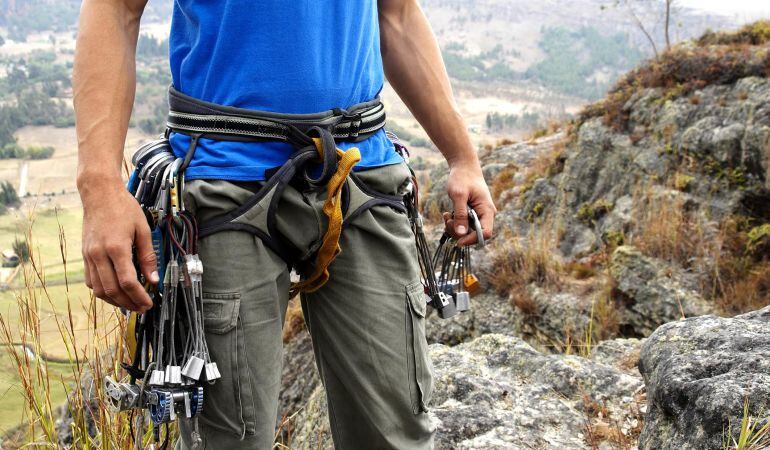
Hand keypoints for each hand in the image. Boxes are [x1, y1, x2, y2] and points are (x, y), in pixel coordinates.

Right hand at [80, 178, 156, 311]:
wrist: (99, 194)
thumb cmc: (124, 208)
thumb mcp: (143, 230)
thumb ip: (148, 256)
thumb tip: (154, 280)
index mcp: (116, 248)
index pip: (127, 282)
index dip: (139, 296)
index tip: (149, 303)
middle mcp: (99, 254)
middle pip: (112, 290)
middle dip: (128, 303)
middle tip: (142, 308)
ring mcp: (89, 256)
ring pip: (99, 289)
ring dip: (115, 301)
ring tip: (130, 304)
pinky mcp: (84, 255)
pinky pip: (91, 281)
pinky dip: (103, 291)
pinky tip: (115, 292)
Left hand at [443, 162, 495, 245]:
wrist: (464, 167)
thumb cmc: (463, 178)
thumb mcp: (458, 195)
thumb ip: (460, 214)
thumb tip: (461, 233)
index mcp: (487, 210)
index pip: (485, 233)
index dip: (472, 239)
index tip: (458, 240)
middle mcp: (486, 215)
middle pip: (475, 235)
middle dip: (459, 232)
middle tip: (448, 220)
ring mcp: (479, 216)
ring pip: (467, 232)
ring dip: (454, 227)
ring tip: (446, 215)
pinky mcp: (472, 215)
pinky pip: (463, 226)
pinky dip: (454, 223)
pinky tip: (448, 214)